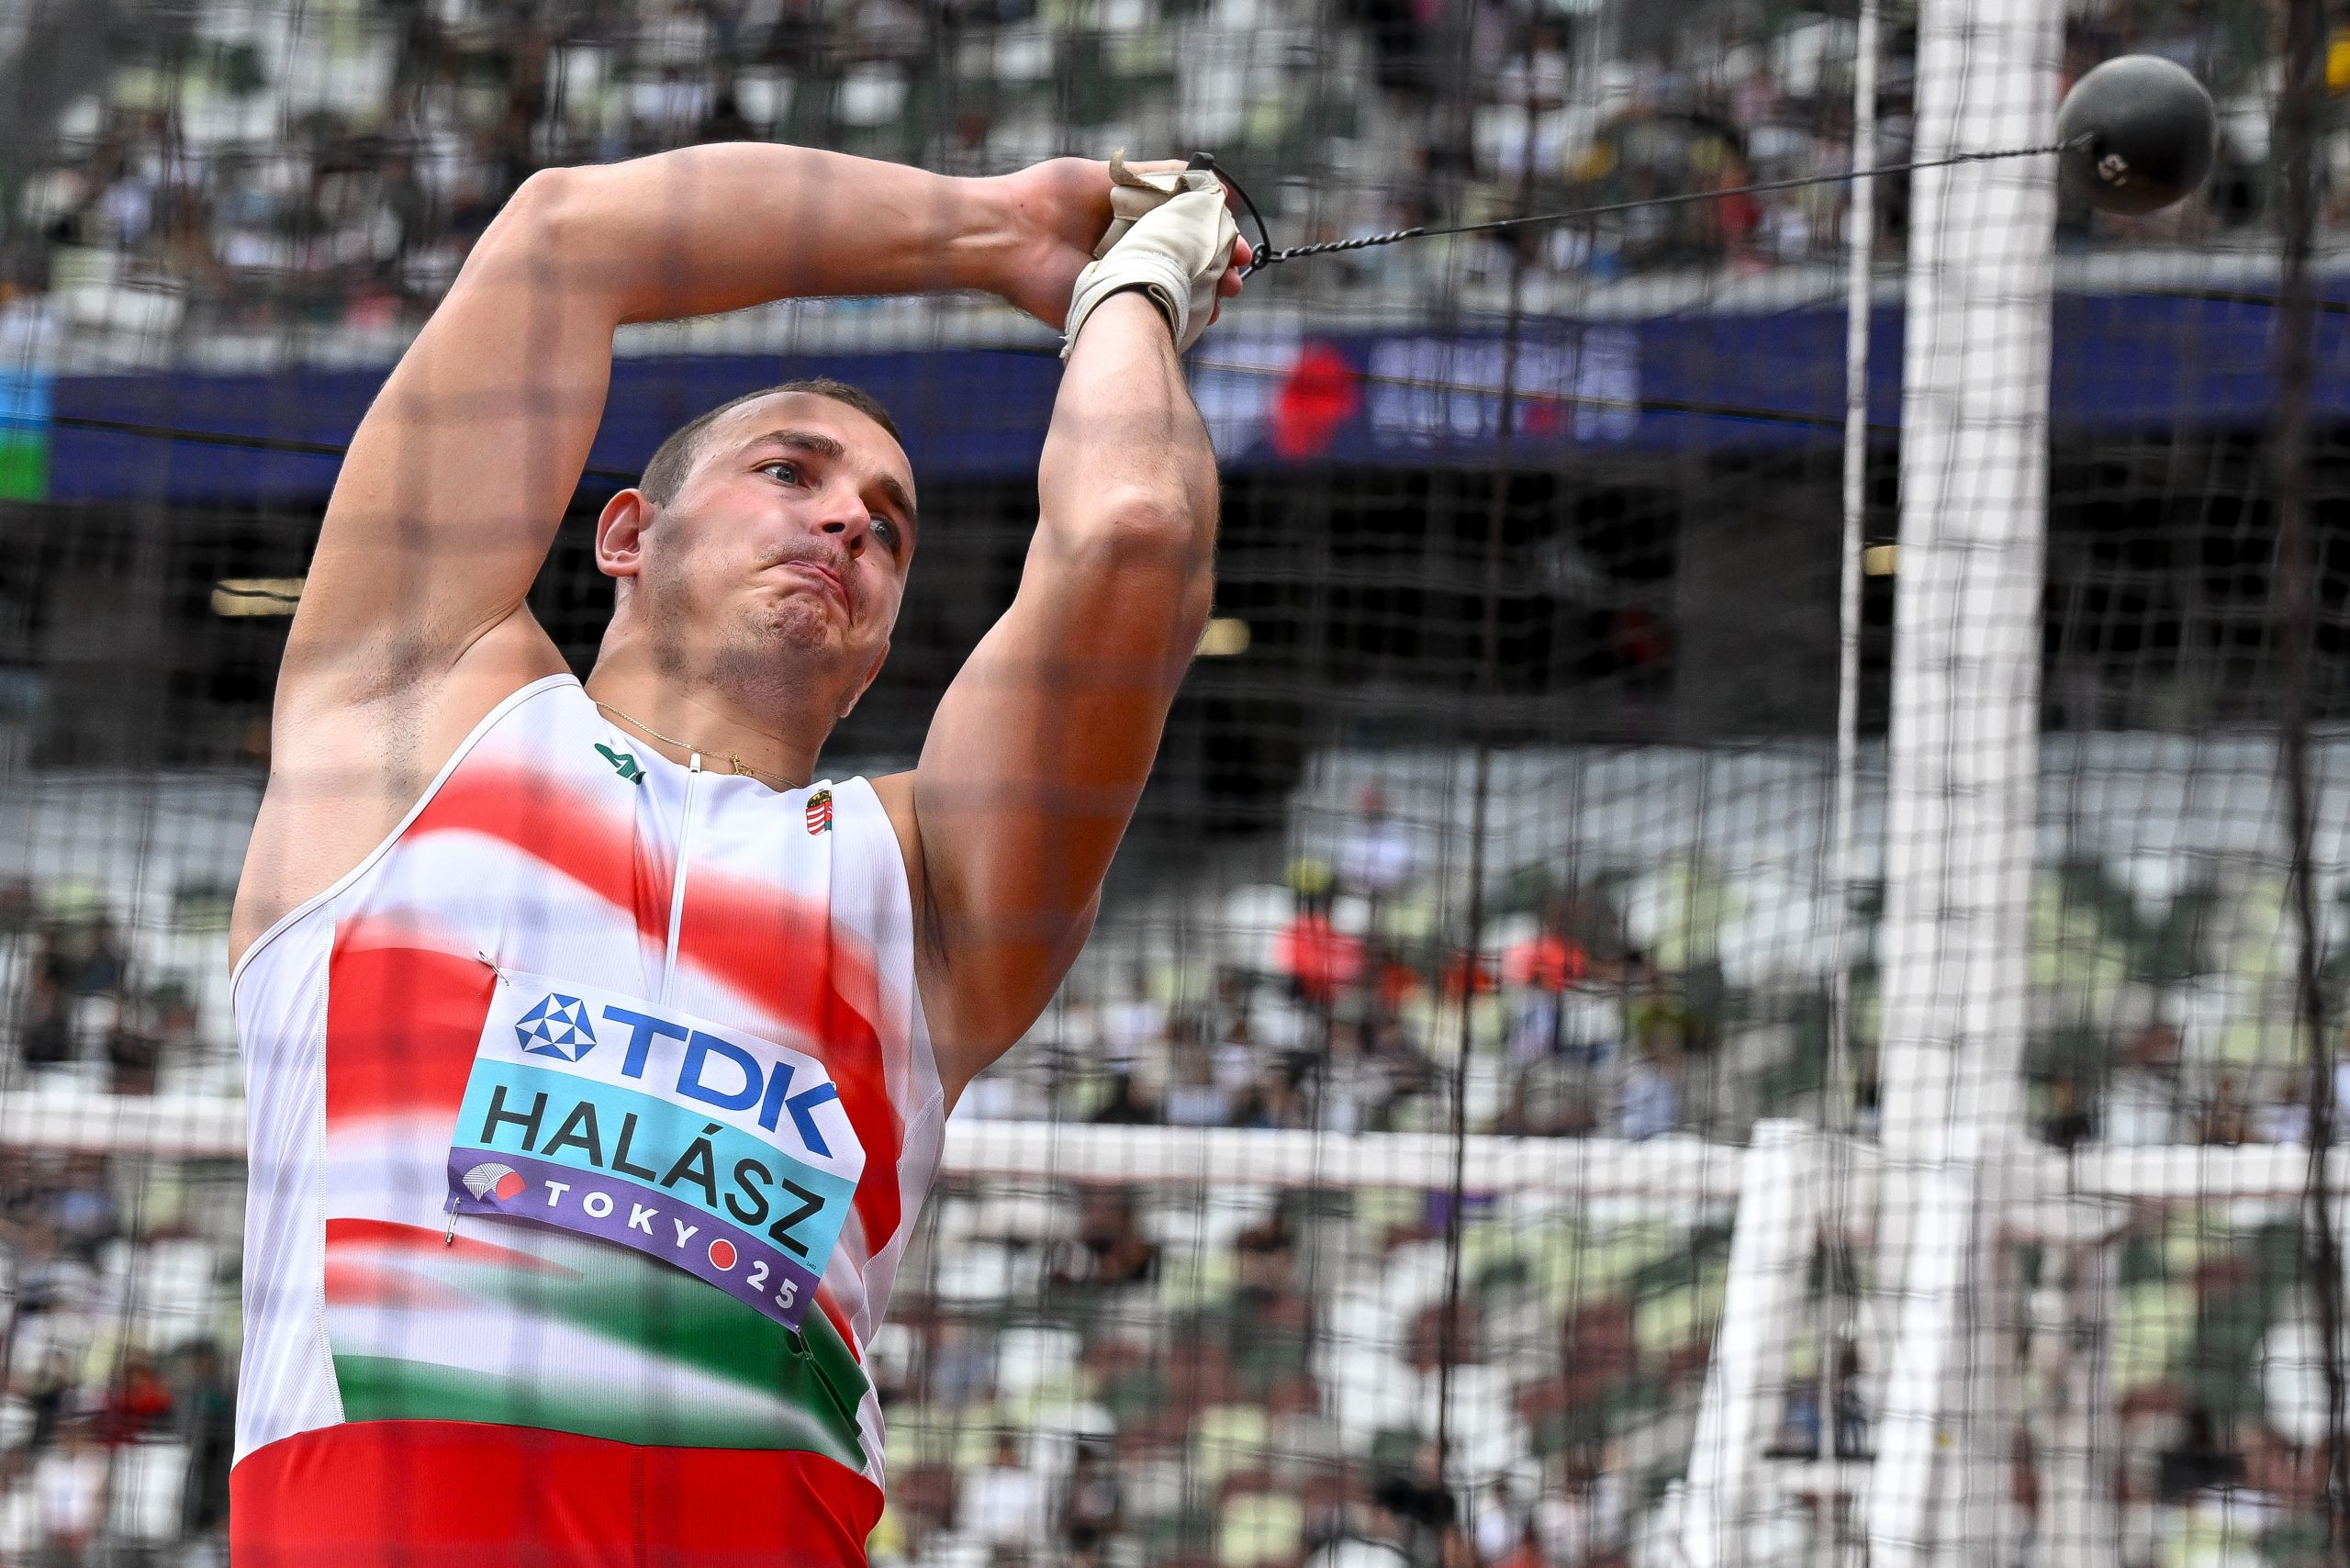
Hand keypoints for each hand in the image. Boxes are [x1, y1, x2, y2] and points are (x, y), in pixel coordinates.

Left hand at [987, 156, 1249, 329]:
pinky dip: (1176, 317)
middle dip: (1219, 271)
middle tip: (1237, 276)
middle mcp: (1134, 251)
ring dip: (1204, 297)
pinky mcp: (1108, 309)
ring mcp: (1124, 281)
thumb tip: (1212, 182)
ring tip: (1222, 296)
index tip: (1239, 246)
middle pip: (1190, 264)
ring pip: (1176, 292)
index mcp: (1135, 219)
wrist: (1009, 235)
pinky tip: (1196, 315)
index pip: (1190, 231)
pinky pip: (1150, 316)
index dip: (1218, 238)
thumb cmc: (1051, 197)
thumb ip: (1159, 177)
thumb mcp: (1111, 175)